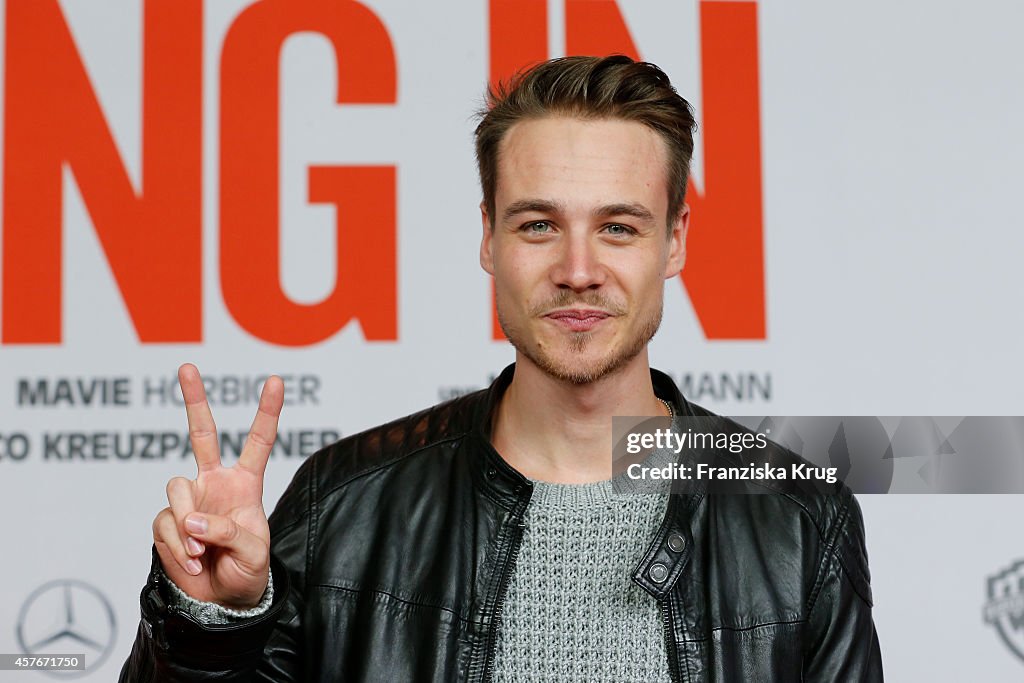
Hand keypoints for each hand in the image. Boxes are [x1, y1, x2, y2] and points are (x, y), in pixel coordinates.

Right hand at [152, 364, 282, 608]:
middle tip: (187, 366)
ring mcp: (188, 500)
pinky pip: (165, 523)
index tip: (275, 380)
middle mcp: (214, 483)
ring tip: (201, 553)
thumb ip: (228, 531)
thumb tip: (191, 520)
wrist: (221, 603)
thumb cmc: (246, 571)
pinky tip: (191, 563)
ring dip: (187, 525)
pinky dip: (176, 547)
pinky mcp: (167, 521)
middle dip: (194, 399)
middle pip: (202, 433)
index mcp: (246, 483)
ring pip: (176, 488)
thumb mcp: (253, 552)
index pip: (258, 442)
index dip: (267, 412)